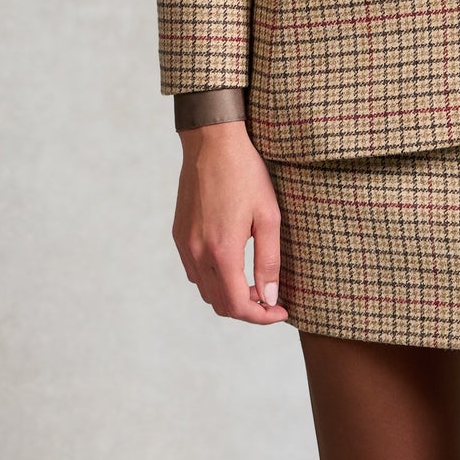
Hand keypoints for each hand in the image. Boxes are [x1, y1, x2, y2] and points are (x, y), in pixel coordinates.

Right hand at [172, 123, 286, 323]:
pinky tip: (233, 266)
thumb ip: (268, 262)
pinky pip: (194, 272)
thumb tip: (270, 297)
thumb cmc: (245, 174)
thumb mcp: (269, 217)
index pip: (238, 305)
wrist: (212, 143)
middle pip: (219, 304)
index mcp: (222, 251)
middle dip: (247, 310)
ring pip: (205, 291)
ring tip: (254, 284)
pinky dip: (214, 281)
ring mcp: (184, 244)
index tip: (280, 311)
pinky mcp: (179, 234)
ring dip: (229, 296)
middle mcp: (197, 252)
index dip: (261, 317)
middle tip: (271, 300)